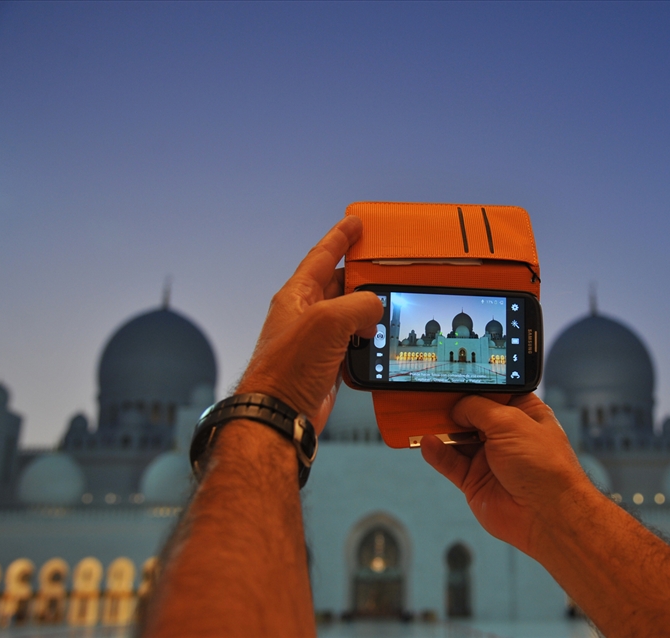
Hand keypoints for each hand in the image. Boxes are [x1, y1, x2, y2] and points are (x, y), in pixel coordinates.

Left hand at [235, 217, 381, 433]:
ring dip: (369, 312)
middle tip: (384, 265)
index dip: (340, 238)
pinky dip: (368, 341)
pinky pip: (352, 344)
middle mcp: (305, 316)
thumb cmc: (288, 370)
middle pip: (339, 286)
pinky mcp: (326, 366)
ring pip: (349, 317)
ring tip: (389, 306)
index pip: (321, 257)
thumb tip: (375, 307)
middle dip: (361, 276)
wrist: (281, 416)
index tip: (355, 223)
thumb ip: (358, 305)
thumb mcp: (328, 322)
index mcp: (297, 296)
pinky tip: (379, 341)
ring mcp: (316, 342)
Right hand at [420, 393, 587, 555]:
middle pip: (469, 415)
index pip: (491, 392)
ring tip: (419, 418)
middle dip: (449, 407)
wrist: (547, 513)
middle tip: (427, 397)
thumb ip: (478, 408)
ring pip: (456, 438)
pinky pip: (450, 463)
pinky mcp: (475, 481)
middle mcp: (505, 434)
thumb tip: (457, 406)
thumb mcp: (510, 422)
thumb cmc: (544, 466)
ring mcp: (489, 458)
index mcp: (522, 413)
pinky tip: (428, 442)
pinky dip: (437, 452)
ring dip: (439, 429)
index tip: (449, 378)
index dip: (472, 386)